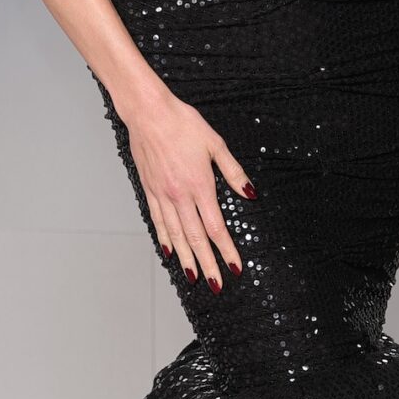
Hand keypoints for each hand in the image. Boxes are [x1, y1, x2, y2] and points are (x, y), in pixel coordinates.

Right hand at [121, 79, 254, 291]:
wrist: (148, 113)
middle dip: (207, 264)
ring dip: (186, 259)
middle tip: (216, 285)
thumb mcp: (215, 144)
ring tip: (194, 277)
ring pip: (175, 235)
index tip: (235, 267)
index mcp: (199, 185)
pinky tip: (170, 253)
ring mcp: (162, 195)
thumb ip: (233, 172)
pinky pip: (158, 222)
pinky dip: (165, 240)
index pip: (215, 227)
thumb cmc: (182, 123)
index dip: (226, 250)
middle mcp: (179, 195)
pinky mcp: (150, 190)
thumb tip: (250, 193)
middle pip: (195, 238)